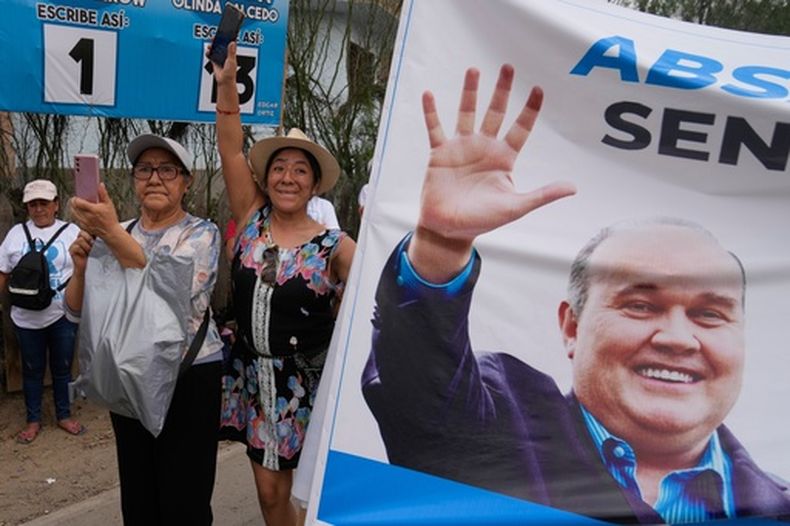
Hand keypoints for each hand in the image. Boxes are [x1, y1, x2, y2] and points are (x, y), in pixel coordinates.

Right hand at [68, 230, 93, 275]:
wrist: (88, 267)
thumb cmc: (94, 257)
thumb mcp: (97, 246)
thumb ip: (97, 239)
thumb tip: (102, 232)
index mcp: (86, 237)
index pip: (87, 229)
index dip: (92, 233)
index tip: (96, 239)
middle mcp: (79, 239)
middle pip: (82, 232)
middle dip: (89, 239)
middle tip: (92, 246)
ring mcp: (74, 244)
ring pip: (80, 240)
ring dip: (86, 246)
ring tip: (89, 252)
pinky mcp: (71, 250)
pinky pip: (77, 247)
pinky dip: (82, 251)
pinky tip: (84, 255)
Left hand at [69, 183, 118, 238]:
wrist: (111, 232)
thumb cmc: (111, 218)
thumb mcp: (109, 204)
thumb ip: (103, 194)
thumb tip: (100, 185)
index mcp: (93, 210)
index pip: (78, 202)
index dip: (75, 198)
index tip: (77, 197)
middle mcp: (87, 216)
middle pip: (73, 207)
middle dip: (72, 202)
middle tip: (75, 200)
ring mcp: (84, 222)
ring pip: (72, 213)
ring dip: (72, 208)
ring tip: (75, 205)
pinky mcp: (83, 227)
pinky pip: (75, 219)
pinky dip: (74, 215)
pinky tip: (78, 213)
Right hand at [208, 41, 237, 86]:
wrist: (224, 81)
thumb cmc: (230, 73)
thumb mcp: (231, 61)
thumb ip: (231, 52)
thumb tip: (232, 43)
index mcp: (231, 54)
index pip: (229, 44)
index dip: (226, 39)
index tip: (224, 34)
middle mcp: (225, 55)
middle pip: (221, 45)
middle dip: (217, 41)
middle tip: (214, 37)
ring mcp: (220, 58)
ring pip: (215, 49)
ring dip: (212, 47)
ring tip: (210, 46)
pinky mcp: (214, 61)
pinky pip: (210, 55)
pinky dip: (208, 53)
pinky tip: (208, 52)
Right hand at [417, 64, 575, 241]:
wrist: (449, 229)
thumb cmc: (483, 220)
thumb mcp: (516, 207)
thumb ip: (543, 195)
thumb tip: (573, 188)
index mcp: (503, 158)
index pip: (520, 128)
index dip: (529, 109)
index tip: (538, 89)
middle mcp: (484, 148)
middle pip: (495, 112)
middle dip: (502, 90)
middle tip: (508, 67)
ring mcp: (461, 148)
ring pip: (467, 113)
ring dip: (470, 92)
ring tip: (473, 70)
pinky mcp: (439, 153)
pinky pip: (435, 128)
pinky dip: (431, 112)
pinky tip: (429, 94)